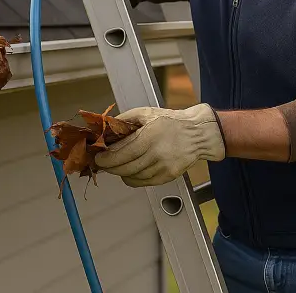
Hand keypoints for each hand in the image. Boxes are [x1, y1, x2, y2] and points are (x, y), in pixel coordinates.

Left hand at [94, 103, 225, 186]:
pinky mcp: (168, 176)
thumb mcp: (146, 112)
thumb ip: (124, 119)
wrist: (197, 133)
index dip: (106, 159)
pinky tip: (130, 171)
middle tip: (103, 163)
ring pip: (133, 177)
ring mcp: (163, 167)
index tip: (98, 159)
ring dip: (121, 172)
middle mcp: (156, 154)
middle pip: (124, 168)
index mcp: (149, 136)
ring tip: (117, 165)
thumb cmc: (171, 121)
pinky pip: (143, 182)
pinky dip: (133, 178)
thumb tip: (106, 127)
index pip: (121, 153)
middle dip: (110, 167)